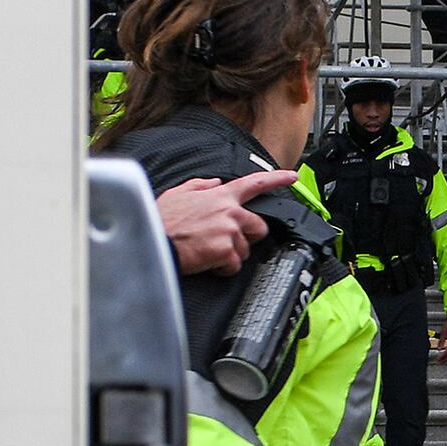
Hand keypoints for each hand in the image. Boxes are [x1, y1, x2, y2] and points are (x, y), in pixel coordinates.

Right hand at [154, 170, 293, 276]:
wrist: (153, 240)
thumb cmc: (162, 220)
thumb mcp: (178, 193)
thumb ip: (201, 186)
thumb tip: (215, 183)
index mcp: (220, 196)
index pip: (254, 183)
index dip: (276, 179)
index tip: (292, 177)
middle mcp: (229, 211)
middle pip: (258, 227)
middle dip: (246, 237)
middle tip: (225, 242)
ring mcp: (229, 231)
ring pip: (245, 250)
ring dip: (230, 254)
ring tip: (208, 251)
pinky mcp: (225, 251)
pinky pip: (234, 265)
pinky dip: (221, 268)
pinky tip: (206, 261)